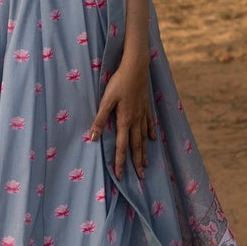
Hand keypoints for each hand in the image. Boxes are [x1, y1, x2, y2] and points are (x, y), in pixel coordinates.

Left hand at [89, 51, 156, 179]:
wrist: (136, 68)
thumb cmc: (119, 83)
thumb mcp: (106, 100)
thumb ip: (100, 120)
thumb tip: (93, 138)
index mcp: (125, 121)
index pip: (121, 147)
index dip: (120, 162)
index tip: (120, 176)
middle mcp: (136, 120)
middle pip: (136, 146)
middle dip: (137, 163)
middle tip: (140, 177)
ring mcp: (143, 113)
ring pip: (144, 138)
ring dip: (145, 152)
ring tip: (147, 164)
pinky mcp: (146, 106)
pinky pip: (149, 123)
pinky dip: (150, 133)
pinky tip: (153, 139)